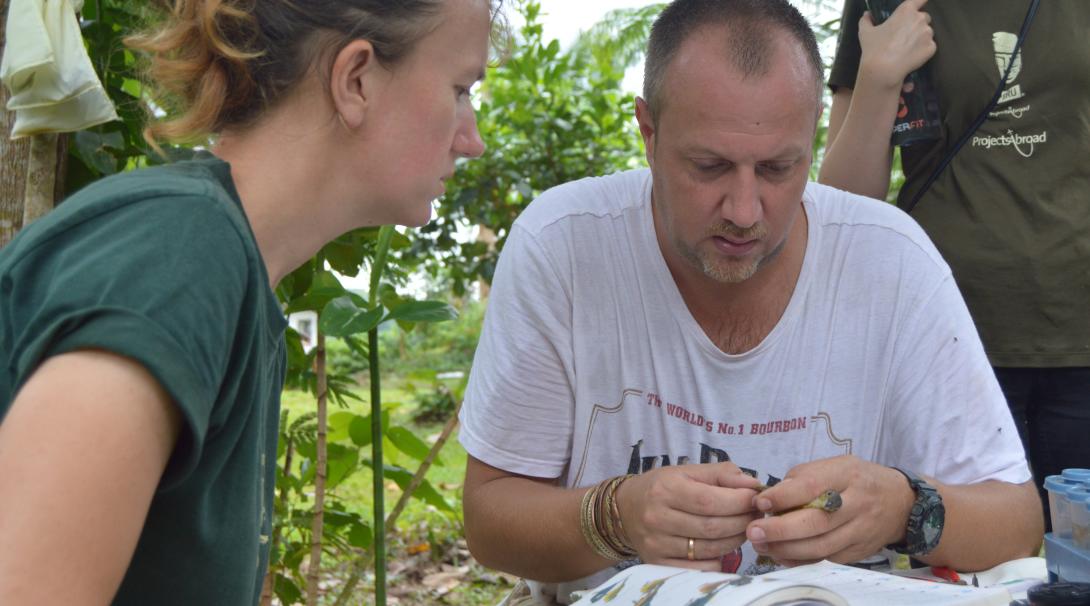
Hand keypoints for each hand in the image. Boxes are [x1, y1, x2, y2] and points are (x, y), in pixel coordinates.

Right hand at [615, 463, 762, 570]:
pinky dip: (719, 560)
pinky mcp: (658, 563)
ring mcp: (656, 543)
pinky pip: (700, 568)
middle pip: (712, 527)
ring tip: (742, 529)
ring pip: (709, 549)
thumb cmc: (663, 487)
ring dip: (735, 540)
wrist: (625, 509)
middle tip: (754, 516)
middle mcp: (657, 517)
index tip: (755, 499)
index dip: (739, 502)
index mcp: (666, 489)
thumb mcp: (688, 472)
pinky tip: (721, 546)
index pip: (710, 500)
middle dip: (742, 521)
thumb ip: (722, 474)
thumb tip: (754, 484)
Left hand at [744, 456, 914, 565]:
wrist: (901, 502)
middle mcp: (857, 503)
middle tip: (754, 531)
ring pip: (821, 546)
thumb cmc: (857, 479)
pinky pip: (826, 561)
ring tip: (761, 545)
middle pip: (817, 521)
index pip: (812, 486)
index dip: (783, 496)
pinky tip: (781, 555)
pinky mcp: (859, 552)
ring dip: (786, 549)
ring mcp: (860, 531)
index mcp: (847, 475)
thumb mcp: (835, 465)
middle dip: (780, 529)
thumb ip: (803, 477)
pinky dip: (800, 561)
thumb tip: (770, 498)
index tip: (760, 503)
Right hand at [858, 0, 936, 89]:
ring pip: (927, 33)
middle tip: (905, 35)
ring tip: (907, 48)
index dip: (919, 2)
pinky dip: (923, 50)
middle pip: (924, 17)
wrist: (883, 70)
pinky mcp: (931, 48)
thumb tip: (866, 15)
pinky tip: (911, 56)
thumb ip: (866, 21)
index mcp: (906, 11)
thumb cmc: (874, 48)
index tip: (918, 5)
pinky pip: (929, 46)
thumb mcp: (865, 32)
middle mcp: (920, 19)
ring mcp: (928, 34)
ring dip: (920, 37)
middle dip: (917, 24)